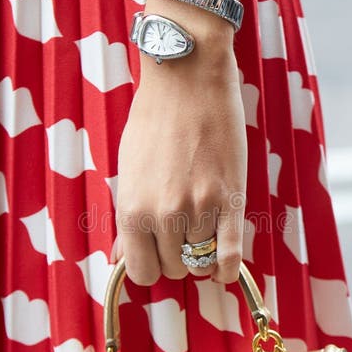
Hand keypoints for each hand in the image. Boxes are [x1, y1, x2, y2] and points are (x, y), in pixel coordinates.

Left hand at [115, 0, 246, 285]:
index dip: (151, 264)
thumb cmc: (153, 120)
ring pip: (201, 260)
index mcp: (130, 209)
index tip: (157, 251)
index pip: (141, 272)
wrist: (187, 79)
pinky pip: (229, 255)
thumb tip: (121, 260)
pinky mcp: (230, 199)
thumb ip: (127, 221)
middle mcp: (161, 215)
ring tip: (201, 223)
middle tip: (182, 230)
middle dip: (177, 256)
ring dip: (202, 250)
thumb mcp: (128, 171)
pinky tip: (224, 267)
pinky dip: (227, 268)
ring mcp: (197, 208)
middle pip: (174, 269)